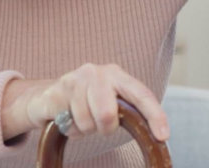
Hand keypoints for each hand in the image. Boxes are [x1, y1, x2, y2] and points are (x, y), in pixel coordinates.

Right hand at [3, 63, 168, 140]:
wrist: (45, 97)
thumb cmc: (85, 103)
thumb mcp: (109, 102)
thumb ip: (127, 111)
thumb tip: (156, 136)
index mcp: (117, 75)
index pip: (142, 95)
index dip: (155, 115)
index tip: (163, 136)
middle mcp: (97, 72)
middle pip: (107, 115)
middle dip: (104, 128)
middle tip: (98, 125)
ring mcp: (75, 79)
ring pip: (87, 123)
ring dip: (84, 129)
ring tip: (79, 118)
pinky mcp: (56, 91)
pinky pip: (68, 123)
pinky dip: (69, 128)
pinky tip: (66, 117)